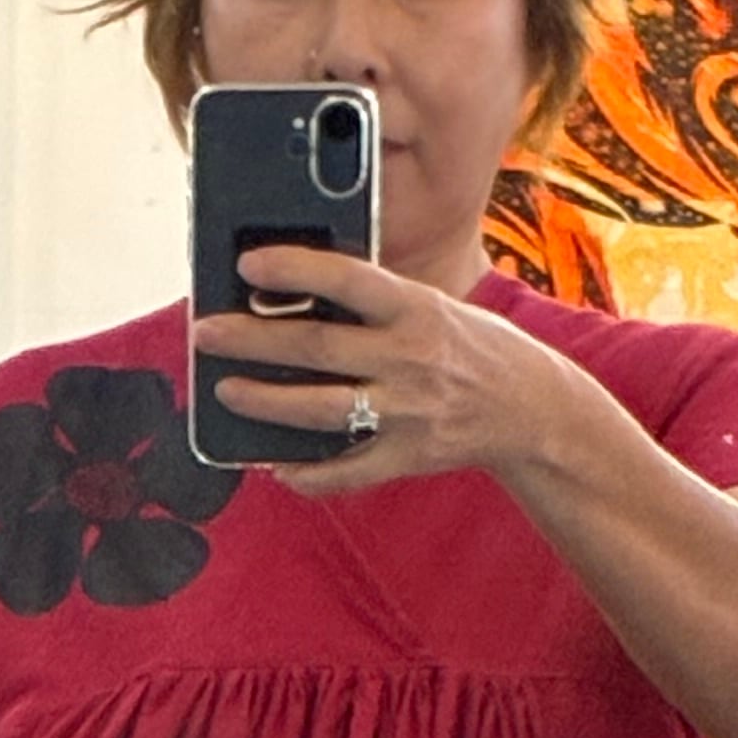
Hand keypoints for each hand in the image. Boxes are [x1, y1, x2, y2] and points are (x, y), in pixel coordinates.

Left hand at [191, 246, 583, 495]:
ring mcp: (408, 413)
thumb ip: (375, 304)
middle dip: (252, 340)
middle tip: (205, 333)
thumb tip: (296, 297)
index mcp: (418, 308)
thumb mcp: (433, 306)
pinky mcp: (409, 458)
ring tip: (226, 391)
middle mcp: (411, 359)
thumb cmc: (469, 346)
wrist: (531, 408)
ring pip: (321, 410)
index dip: (294, 269)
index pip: (347, 278)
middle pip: (316, 347)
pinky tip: (274, 466)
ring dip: (265, 402)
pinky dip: (308, 473)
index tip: (246, 264)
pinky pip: (346, 473)